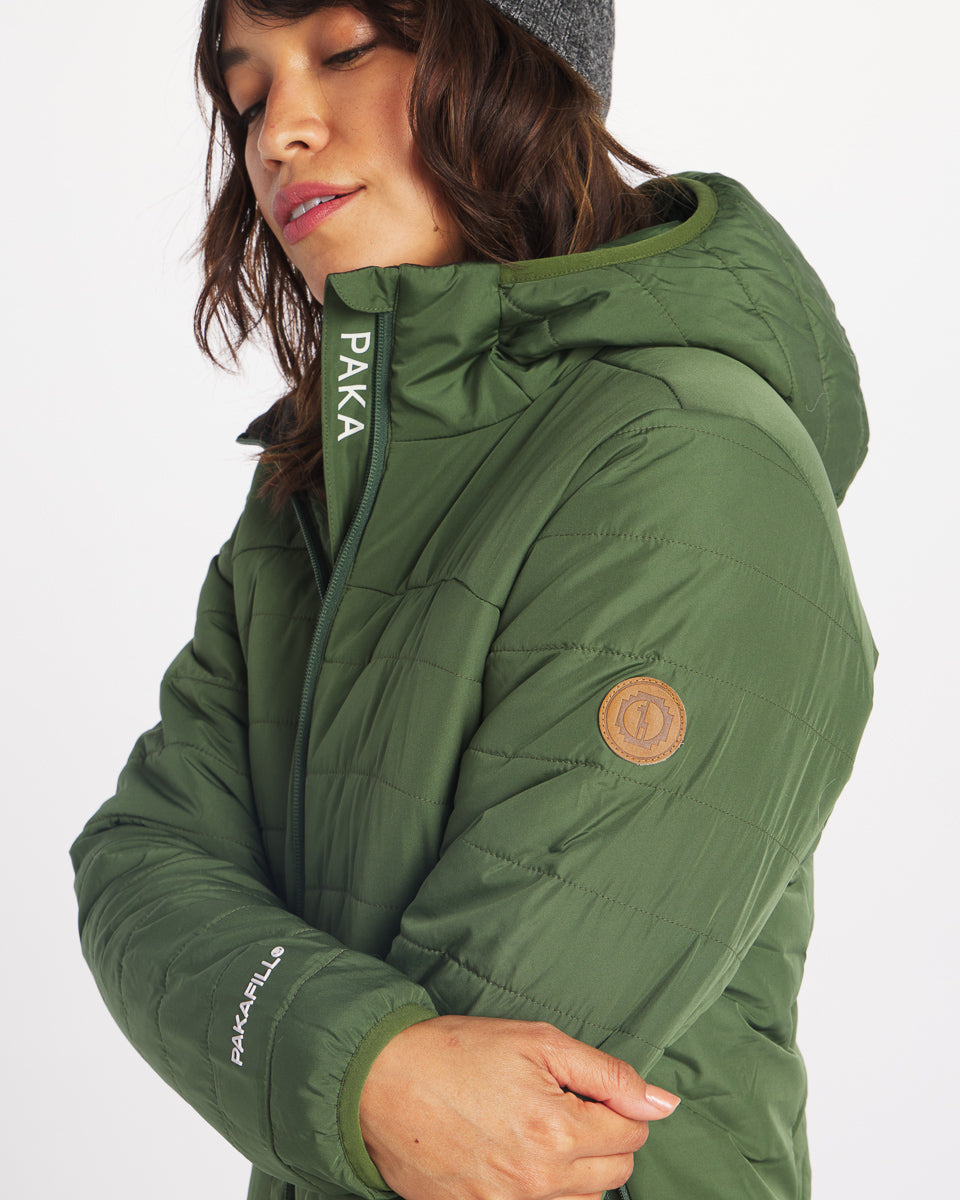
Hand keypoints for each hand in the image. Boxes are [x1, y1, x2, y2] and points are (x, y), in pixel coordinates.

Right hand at [358, 1015, 679, 1199]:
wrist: (379, 1082)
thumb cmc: (455, 1053)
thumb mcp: (537, 1042)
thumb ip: (606, 1073)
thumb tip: (663, 1102)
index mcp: (556, 1132)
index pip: (633, 1133)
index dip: (618, 1103)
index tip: (585, 1087)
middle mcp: (537, 1183)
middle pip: (615, 1173)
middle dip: (602, 1135)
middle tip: (561, 1102)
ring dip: (577, 1169)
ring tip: (539, 1129)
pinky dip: (544, 1192)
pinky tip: (519, 1158)